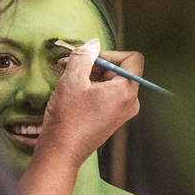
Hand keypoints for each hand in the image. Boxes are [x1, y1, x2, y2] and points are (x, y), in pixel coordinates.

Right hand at [37, 38, 142, 167]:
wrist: (61, 151)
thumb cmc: (67, 119)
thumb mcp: (72, 80)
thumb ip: (84, 56)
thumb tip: (94, 43)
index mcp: (126, 91)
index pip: (132, 58)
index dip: (110, 54)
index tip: (89, 60)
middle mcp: (130, 102)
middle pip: (121, 69)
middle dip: (97, 66)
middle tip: (73, 69)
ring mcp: (123, 112)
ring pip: (113, 82)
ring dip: (93, 77)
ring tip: (72, 84)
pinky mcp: (114, 118)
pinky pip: (109, 95)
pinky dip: (94, 90)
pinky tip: (76, 95)